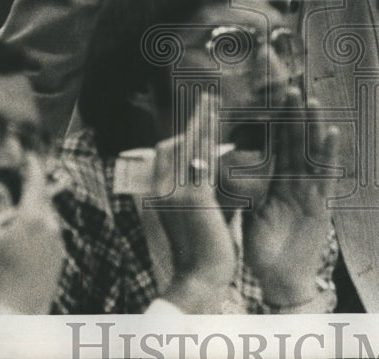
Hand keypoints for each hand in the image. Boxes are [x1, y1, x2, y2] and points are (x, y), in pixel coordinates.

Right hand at [0, 154, 65, 313]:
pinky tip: (26, 235)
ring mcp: (58, 239)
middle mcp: (51, 224)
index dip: (32, 165)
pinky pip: (50, 230)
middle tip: (23, 179)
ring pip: (48, 213)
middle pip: (45, 196)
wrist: (19, 311)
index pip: (36, 181)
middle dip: (34, 186)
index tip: (29, 154)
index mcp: (33, 216)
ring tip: (19, 210)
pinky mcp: (59, 253)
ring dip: (36, 207)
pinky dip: (40, 224)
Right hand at [152, 92, 235, 312]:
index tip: (199, 117)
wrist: (197, 280)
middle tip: (208, 98)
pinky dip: (209, 137)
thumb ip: (196, 192)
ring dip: (201, 120)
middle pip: (177, 143)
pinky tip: (217, 122)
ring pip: (188, 146)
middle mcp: (162, 189)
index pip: (171, 153)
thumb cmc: (200, 252)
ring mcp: (174, 191)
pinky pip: (201, 158)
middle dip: (193, 120)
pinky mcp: (192, 195)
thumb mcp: (192, 216)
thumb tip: (210, 172)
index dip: (185, 132)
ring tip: (212, 100)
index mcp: (161, 193)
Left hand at [243, 87, 338, 306]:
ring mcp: (309, 191)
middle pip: (294, 141)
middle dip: (293, 115)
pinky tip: (332, 133)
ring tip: (311, 100)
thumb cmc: (263, 248)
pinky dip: (328, 155)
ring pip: (310, 152)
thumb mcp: (248, 212)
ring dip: (312, 127)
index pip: (274, 144)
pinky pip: (325, 176)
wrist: (279, 279)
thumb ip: (242, 188)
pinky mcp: (321, 204)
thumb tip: (220, 165)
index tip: (270, 94)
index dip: (273, 120)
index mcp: (275, 181)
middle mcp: (294, 181)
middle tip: (291, 86)